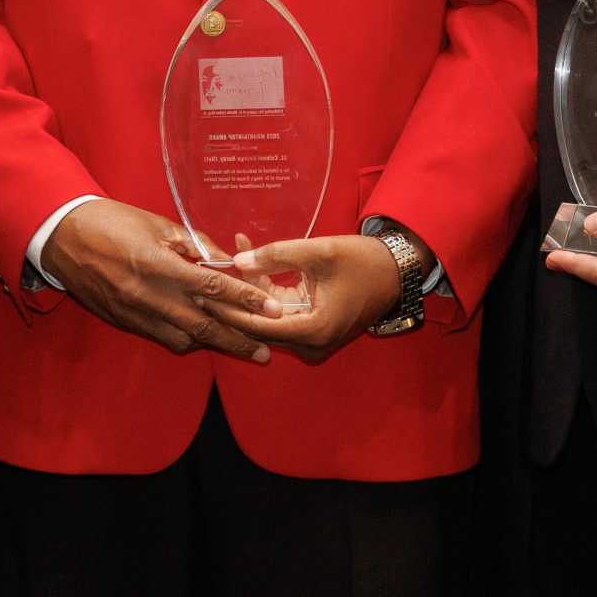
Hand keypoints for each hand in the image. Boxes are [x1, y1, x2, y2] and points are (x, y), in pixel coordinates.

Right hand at [38, 199, 282, 362]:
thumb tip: (222, 258)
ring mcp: (135, 312)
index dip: (247, 301)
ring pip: (184, 339)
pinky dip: (184, 338)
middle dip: (238, 340)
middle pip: (204, 326)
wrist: (62, 236)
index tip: (274, 311)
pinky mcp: (124, 321)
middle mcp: (150, 295)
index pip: (214, 287)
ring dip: (211, 342)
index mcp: (159, 264)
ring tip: (236, 345)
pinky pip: (162, 337)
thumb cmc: (110, 221)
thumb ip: (192, 243)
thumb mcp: (156, 222)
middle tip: (265, 353)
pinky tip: (198, 335)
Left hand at [209, 235, 408, 362]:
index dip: (226, 309)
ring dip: (248, 291)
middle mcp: (311, 344)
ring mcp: (312, 341)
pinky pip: (280, 314)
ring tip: (225, 258)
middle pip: (258, 325)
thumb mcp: (319, 252)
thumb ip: (277, 255)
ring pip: (267, 319)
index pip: (256, 325)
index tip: (200, 292)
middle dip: (232, 299)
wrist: (396, 272)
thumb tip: (237, 260)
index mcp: (314, 330)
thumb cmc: (362, 261)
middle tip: (201, 275)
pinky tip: (250, 261)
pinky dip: (265, 292)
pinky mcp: (312, 330)